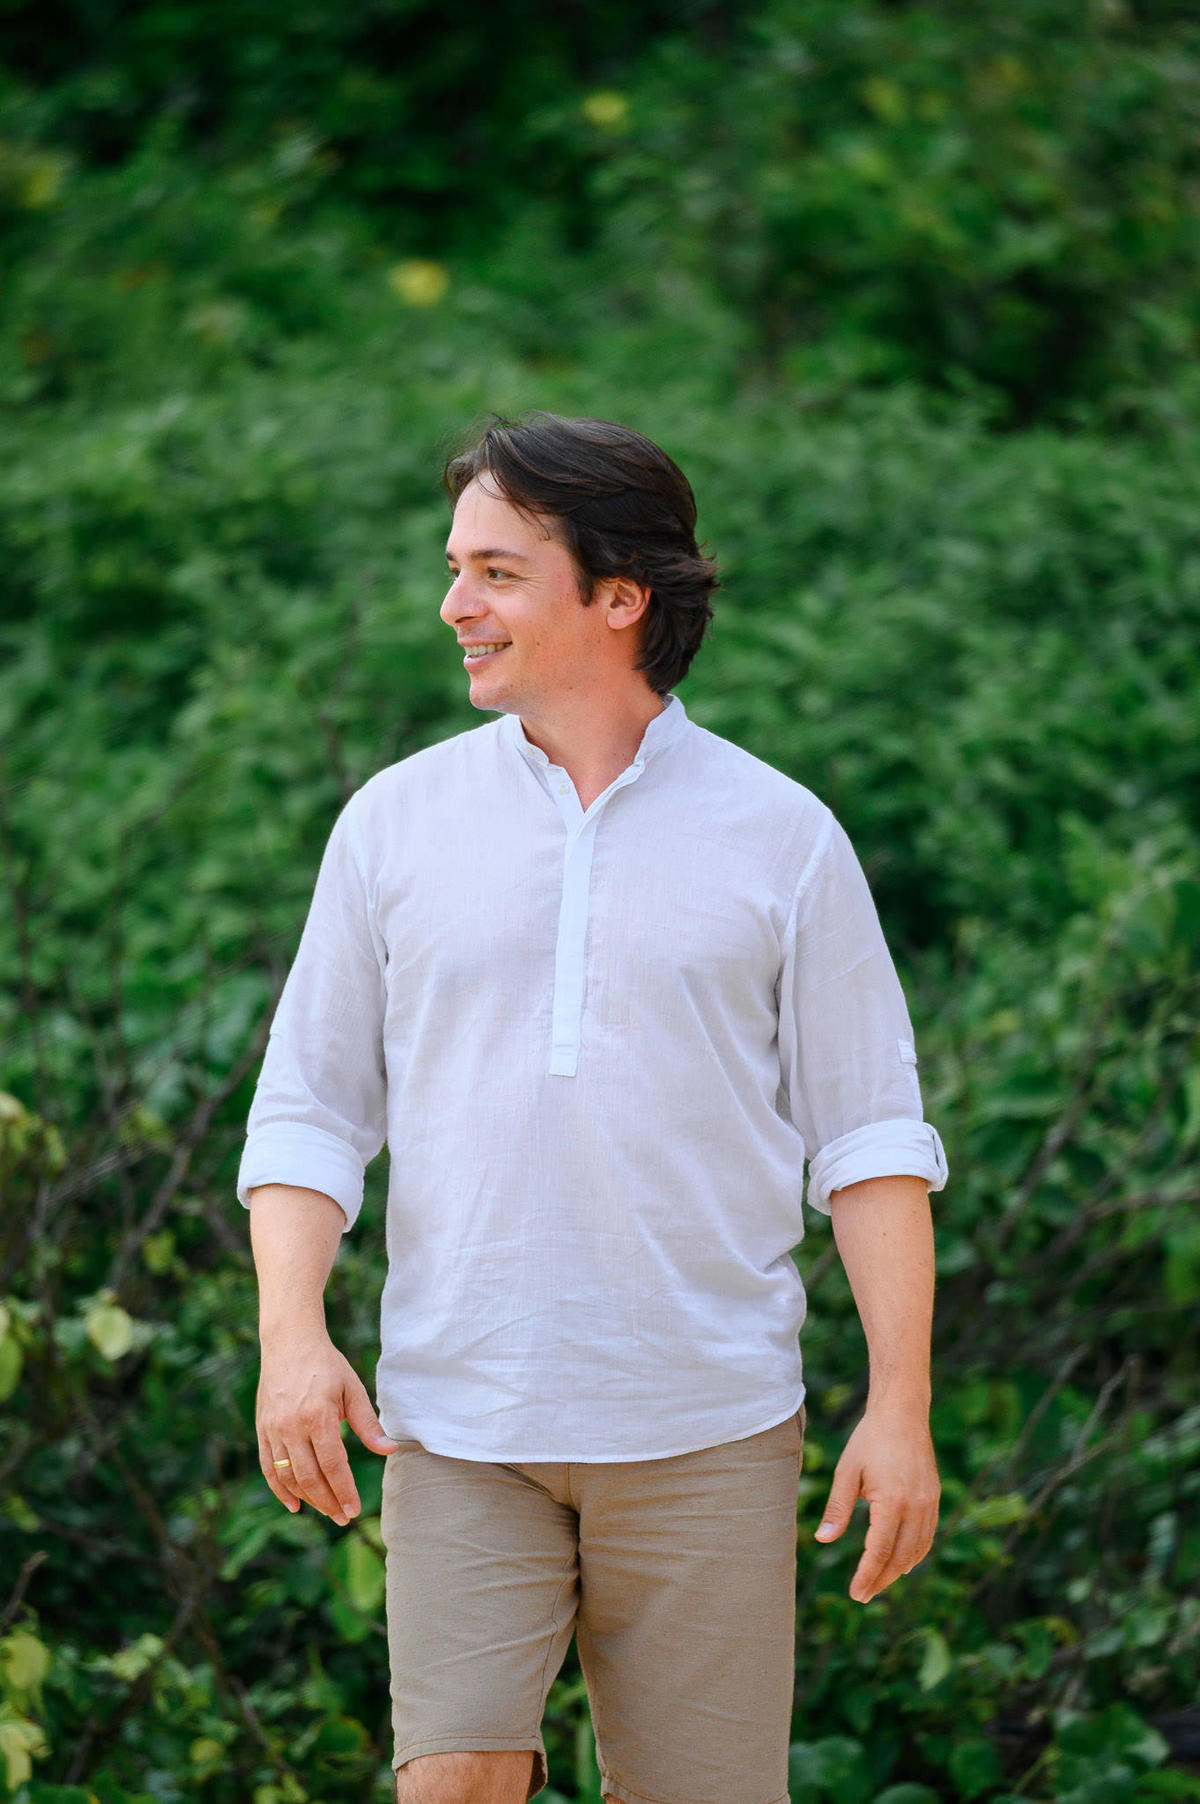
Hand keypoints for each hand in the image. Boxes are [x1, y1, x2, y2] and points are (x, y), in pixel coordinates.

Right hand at [256, 1330, 399, 1524]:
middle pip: (310, 1477)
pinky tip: (294, 1504)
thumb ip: (368, 1424)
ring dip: (307, 1498)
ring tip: (326, 1510)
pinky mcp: (262, 1429)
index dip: (344, 1491)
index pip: (333, 1465)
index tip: (354, 1510)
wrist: (289, 1342)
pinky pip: (268, 1467)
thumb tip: (389, 1450)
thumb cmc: (327, 1364)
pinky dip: (279, 1489)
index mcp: (318, 1416)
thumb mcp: (352, 1389)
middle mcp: (291, 1426)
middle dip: (328, 1502)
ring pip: (288, 1476)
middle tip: (342, 1518)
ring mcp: (273, 1429)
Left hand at [813, 1401, 939, 1601]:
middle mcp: (916, 1507)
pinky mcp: (934, 1498)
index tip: (855, 1594)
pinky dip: (914, 1554)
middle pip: (901, 1557)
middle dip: (881, 1580)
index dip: (867, 1575)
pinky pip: (927, 1536)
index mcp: (893, 1501)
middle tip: (863, 1595)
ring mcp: (929, 1503)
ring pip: (918, 1551)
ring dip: (898, 1570)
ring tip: (878, 1582)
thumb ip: (838, 1509)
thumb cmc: (869, 1440)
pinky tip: (900, 1560)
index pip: (880, 1551)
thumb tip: (822, 1540)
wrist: (902, 1414)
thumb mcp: (847, 1472)